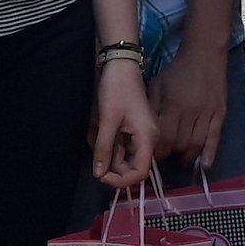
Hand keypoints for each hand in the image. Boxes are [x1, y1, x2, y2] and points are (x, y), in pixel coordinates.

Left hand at [91, 58, 158, 188]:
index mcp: (148, 138)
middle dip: (113, 169)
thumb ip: (104, 149)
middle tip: (95, 163)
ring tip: (95, 140)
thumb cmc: (116, 90)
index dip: (121, 181)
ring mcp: (142, 134)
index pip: (140, 172)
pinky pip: (123, 147)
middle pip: (133, 168)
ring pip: (126, 158)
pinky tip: (99, 135)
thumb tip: (99, 175)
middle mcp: (149, 139)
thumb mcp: (107, 120)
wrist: (121, 65)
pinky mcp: (135, 129)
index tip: (101, 176)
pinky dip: (111, 146)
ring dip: (109, 156)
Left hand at [151, 40, 229, 168]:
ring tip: (180, 160)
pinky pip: (214, 139)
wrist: (205, 54)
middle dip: (171, 154)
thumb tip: (143, 132)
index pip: (164, 137)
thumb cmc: (178, 70)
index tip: (152, 156)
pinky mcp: (220, 114)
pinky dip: (209, 154)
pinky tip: (203, 165)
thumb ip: (152, 109)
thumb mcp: (157, 86)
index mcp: (174, 104)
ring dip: (187, 156)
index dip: (157, 151)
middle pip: (180, 144)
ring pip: (196, 144)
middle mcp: (192, 112)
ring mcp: (208, 114)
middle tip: (165, 157)